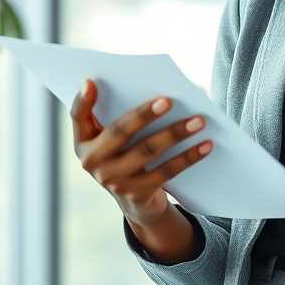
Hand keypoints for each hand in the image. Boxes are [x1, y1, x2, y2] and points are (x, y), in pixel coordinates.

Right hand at [70, 79, 212, 229]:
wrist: (135, 202)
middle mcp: (93, 162)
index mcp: (84, 142)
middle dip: (144, 114)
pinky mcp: (137, 193)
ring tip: (199, 121)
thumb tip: (155, 89)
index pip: (78, 118)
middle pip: (120, 132)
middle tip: (169, 100)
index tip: (91, 82)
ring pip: (148, 151)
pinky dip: (189, 156)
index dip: (83, 100)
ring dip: (175, 133)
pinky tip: (205, 145)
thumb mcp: (113, 140)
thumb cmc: (126, 155)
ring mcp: (114, 180)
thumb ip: (120, 115)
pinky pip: (167, 171)